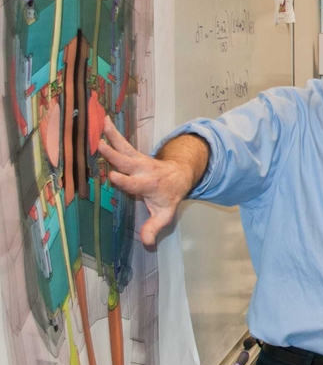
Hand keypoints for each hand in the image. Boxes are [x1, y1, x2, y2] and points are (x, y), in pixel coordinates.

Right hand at [98, 117, 194, 245]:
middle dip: (115, 155)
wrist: (180, 176)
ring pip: (126, 148)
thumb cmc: (169, 196)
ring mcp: (140, 160)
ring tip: (103, 124)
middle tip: (101, 146)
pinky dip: (114, 133)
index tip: (113, 176)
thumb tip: (146, 243)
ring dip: (114, 136)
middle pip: (128, 162)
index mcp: (149, 185)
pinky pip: (124, 143)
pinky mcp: (136, 154)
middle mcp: (144, 170)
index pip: (136, 183)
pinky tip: (104, 121)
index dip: (125, 181)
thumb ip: (154, 227)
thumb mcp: (165, 214)